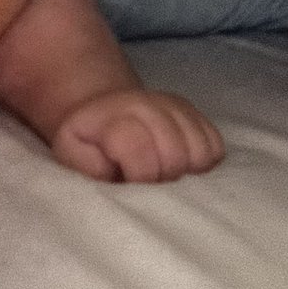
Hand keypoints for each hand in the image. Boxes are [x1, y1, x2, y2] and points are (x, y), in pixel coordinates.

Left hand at [51, 87, 223, 182]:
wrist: (105, 111)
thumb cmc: (88, 144)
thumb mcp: (72, 155)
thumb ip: (87, 167)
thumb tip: (115, 175)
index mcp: (115, 118)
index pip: (143, 155)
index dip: (141, 179)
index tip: (130, 184)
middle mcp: (147, 104)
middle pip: (176, 156)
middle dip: (164, 179)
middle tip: (148, 183)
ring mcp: (174, 106)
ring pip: (200, 151)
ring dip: (186, 172)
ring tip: (163, 174)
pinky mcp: (194, 112)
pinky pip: (215, 146)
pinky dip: (203, 162)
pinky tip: (181, 165)